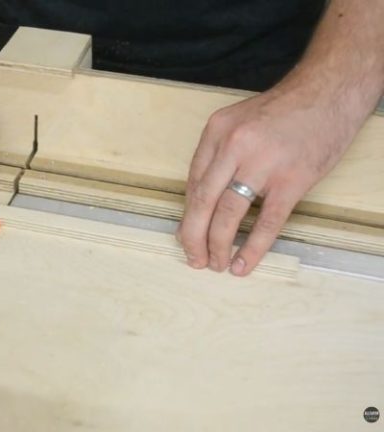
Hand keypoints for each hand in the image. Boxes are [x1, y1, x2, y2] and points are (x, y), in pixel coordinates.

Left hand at [176, 84, 359, 275]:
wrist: (329, 91)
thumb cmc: (284, 110)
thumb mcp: (239, 121)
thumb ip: (220, 156)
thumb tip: (204, 200)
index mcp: (217, 131)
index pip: (193, 182)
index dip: (187, 215)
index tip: (185, 235)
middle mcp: (234, 146)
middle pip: (203, 201)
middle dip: (193, 236)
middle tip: (193, 259)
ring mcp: (264, 163)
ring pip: (228, 214)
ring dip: (218, 244)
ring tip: (216, 263)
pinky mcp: (293, 179)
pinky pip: (267, 221)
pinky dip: (253, 247)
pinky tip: (243, 263)